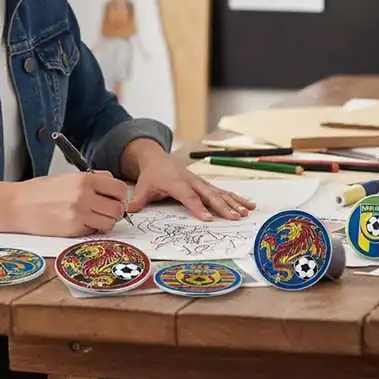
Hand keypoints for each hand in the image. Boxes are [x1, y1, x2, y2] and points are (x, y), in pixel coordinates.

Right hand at [10, 172, 127, 237]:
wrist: (17, 205)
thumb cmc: (40, 191)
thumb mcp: (68, 177)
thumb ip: (92, 179)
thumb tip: (112, 186)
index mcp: (85, 179)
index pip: (119, 188)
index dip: (120, 195)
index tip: (115, 199)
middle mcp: (84, 196)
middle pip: (118, 208)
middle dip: (115, 211)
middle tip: (106, 211)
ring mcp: (79, 214)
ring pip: (109, 222)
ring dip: (105, 222)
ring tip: (93, 218)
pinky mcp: (73, 230)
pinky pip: (94, 232)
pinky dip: (92, 230)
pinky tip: (81, 224)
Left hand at [127, 156, 254, 220]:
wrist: (159, 159)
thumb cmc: (151, 176)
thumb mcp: (142, 186)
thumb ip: (138, 199)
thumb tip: (128, 210)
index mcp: (176, 183)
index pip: (188, 197)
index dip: (198, 207)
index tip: (208, 218)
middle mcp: (192, 181)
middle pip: (209, 195)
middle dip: (222, 206)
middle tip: (235, 217)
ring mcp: (201, 182)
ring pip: (220, 192)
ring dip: (234, 202)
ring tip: (247, 212)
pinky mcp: (207, 184)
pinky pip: (223, 191)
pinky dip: (237, 198)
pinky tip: (249, 205)